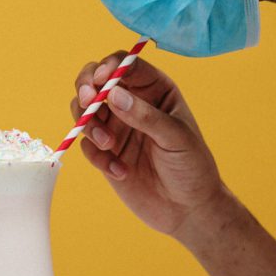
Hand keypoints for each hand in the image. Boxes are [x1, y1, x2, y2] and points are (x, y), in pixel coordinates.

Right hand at [72, 53, 223, 239]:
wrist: (188, 210)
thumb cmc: (192, 167)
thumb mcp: (176, 138)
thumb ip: (145, 115)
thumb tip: (113, 94)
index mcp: (154, 90)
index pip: (125, 65)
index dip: (110, 66)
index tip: (102, 80)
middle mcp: (131, 103)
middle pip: (95, 80)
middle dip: (86, 88)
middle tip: (88, 102)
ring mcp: (115, 127)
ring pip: (83, 110)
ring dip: (88, 125)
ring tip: (109, 146)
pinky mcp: (105, 152)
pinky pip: (86, 145)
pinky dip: (97, 156)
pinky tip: (121, 171)